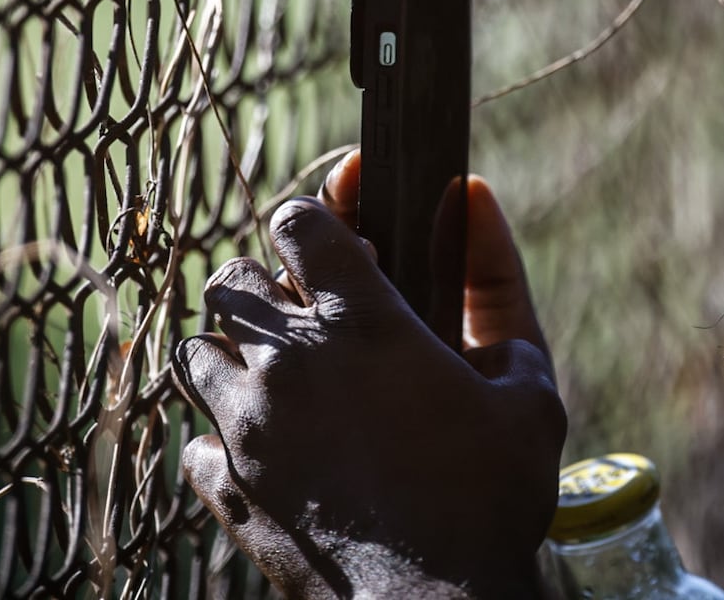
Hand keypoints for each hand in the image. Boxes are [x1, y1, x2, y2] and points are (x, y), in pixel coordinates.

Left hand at [174, 152, 565, 597]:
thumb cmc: (492, 501)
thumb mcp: (529, 402)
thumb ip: (505, 318)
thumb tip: (482, 237)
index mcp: (364, 323)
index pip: (297, 221)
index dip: (309, 221)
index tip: (328, 246)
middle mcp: (291, 363)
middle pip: (228, 279)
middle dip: (261, 286)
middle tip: (300, 316)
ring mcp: (249, 427)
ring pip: (194, 353)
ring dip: (228, 355)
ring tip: (271, 380)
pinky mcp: (229, 490)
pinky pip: (196, 447)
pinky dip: (221, 445)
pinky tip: (264, 458)